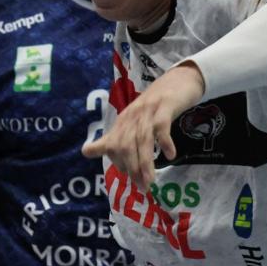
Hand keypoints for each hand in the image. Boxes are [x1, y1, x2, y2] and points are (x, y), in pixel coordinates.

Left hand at [82, 63, 204, 189]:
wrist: (180, 79)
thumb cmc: (157, 104)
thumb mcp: (135, 120)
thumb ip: (116, 137)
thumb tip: (86, 152)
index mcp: (124, 121)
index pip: (111, 144)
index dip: (116, 161)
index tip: (128, 176)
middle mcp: (133, 116)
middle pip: (125, 144)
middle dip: (131, 167)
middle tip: (141, 186)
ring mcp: (149, 110)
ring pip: (143, 139)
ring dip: (145, 162)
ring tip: (150, 181)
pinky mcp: (166, 106)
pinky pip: (162, 126)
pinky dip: (165, 141)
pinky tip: (170, 155)